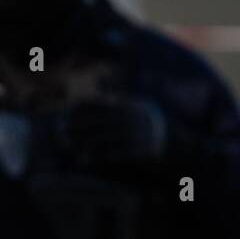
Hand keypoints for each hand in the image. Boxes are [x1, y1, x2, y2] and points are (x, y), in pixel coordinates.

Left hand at [53, 95, 168, 167]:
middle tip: (61, 130)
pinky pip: (118, 154)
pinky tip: (86, 159)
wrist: (178, 145)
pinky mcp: (145, 152)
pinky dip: (100, 156)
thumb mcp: (138, 105)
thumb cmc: (149, 124)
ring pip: (109, 139)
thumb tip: (100, 79)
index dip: (85, 108)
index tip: (67, 112)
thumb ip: (119, 97)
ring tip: (69, 146)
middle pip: (103, 122)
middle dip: (81, 126)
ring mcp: (142, 135)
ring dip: (86, 143)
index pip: (106, 105)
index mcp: (134, 106)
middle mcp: (138, 119)